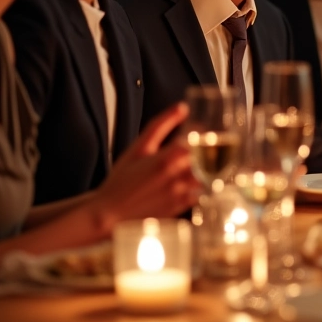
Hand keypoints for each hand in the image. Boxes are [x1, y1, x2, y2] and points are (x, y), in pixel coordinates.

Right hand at [91, 103, 202, 231]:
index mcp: (167, 158)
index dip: (204, 132)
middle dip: (210, 148)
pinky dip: (207, 184)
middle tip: (206, 143)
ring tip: (206, 160)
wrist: (109, 214)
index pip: (199, 139)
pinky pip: (204, 193)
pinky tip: (200, 178)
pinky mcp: (182, 208)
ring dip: (212, 167)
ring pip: (211, 176)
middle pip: (209, 158)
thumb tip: (182, 107)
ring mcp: (181, 194)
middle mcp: (177, 177)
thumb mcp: (139, 147)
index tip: (201, 129)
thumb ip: (161, 124)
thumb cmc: (121, 179)